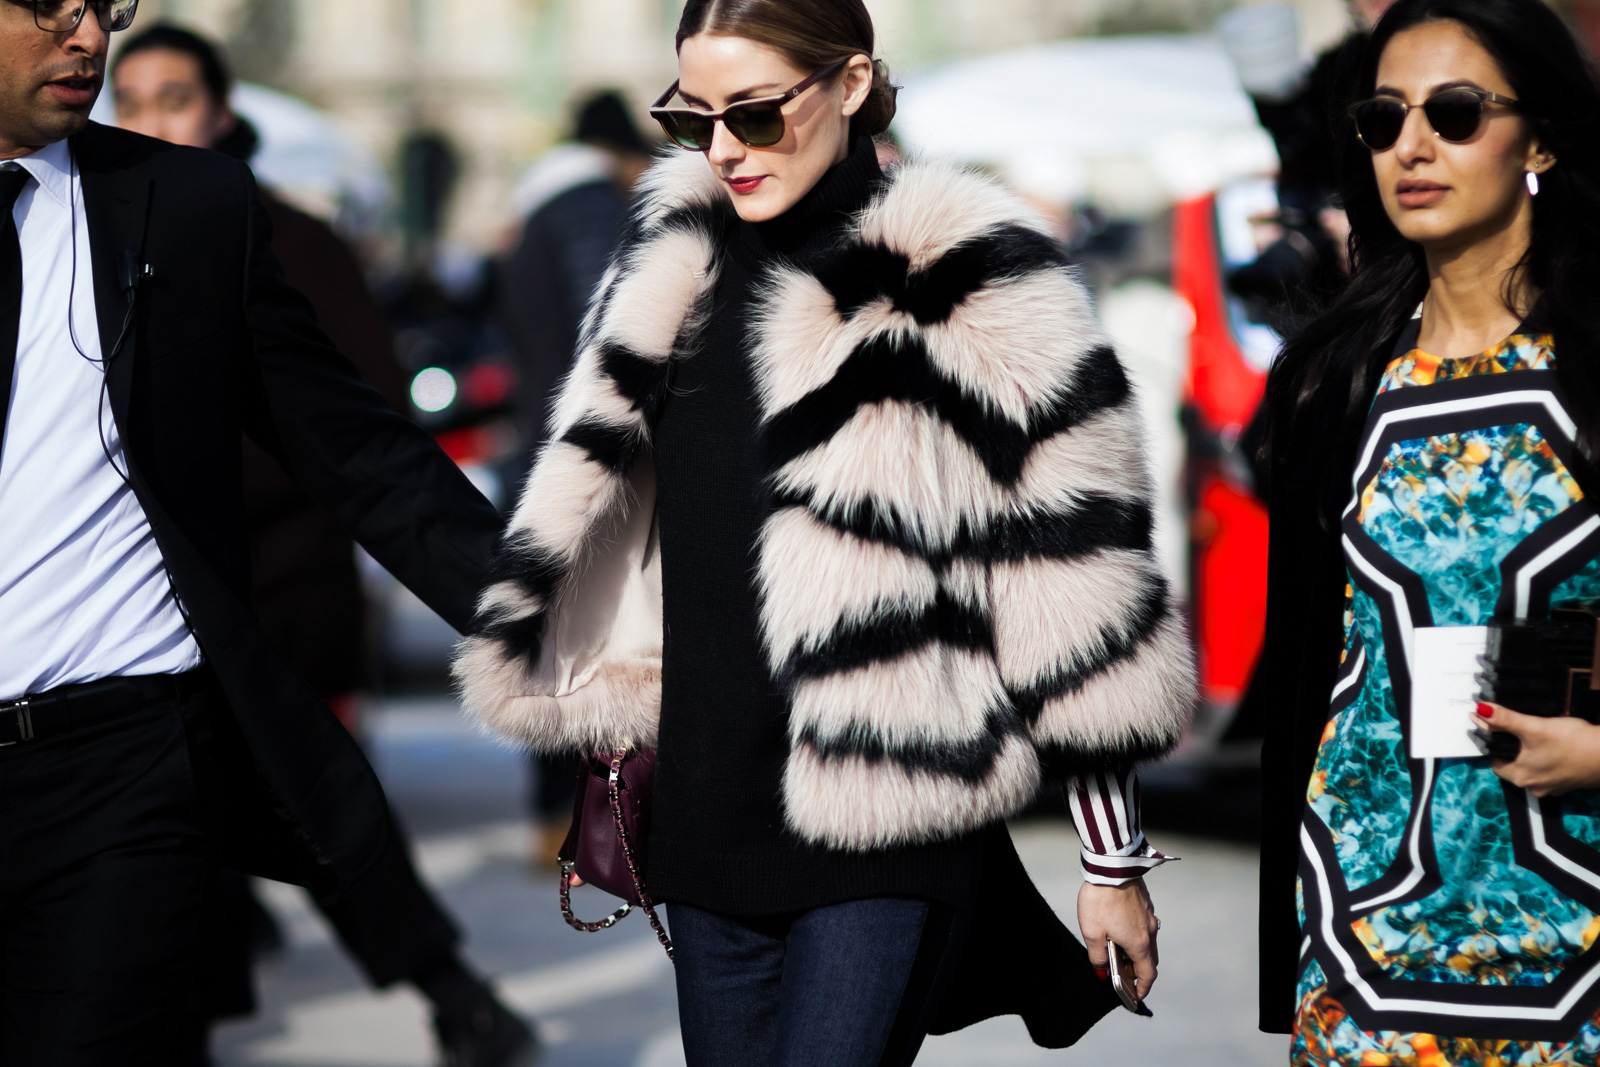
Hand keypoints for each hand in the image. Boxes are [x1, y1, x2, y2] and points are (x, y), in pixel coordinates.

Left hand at [1079, 877, 1159, 999]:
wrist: (1111, 866)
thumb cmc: (1101, 899)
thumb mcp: (1092, 933)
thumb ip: (1098, 956)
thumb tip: (1102, 971)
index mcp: (1139, 943)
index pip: (1148, 974)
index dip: (1142, 988)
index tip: (1135, 996)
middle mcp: (1150, 931)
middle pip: (1149, 959)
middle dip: (1138, 971)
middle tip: (1122, 975)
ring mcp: (1150, 916)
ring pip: (1147, 942)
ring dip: (1136, 952)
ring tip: (1116, 952)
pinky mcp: (1145, 904)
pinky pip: (1144, 927)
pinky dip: (1135, 936)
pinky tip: (1118, 930)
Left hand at [1475, 702, 1599, 796]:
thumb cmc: (1574, 743)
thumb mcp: (1534, 727)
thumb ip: (1504, 719)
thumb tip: (1481, 710)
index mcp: (1521, 777)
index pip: (1495, 762)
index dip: (1494, 745)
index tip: (1497, 731)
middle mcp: (1534, 787)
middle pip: (1512, 766)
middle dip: (1513, 749)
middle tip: (1520, 732)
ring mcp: (1553, 787)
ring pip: (1532, 768)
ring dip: (1531, 755)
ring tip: (1538, 738)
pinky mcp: (1568, 783)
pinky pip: (1549, 771)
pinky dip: (1548, 760)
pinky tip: (1556, 747)